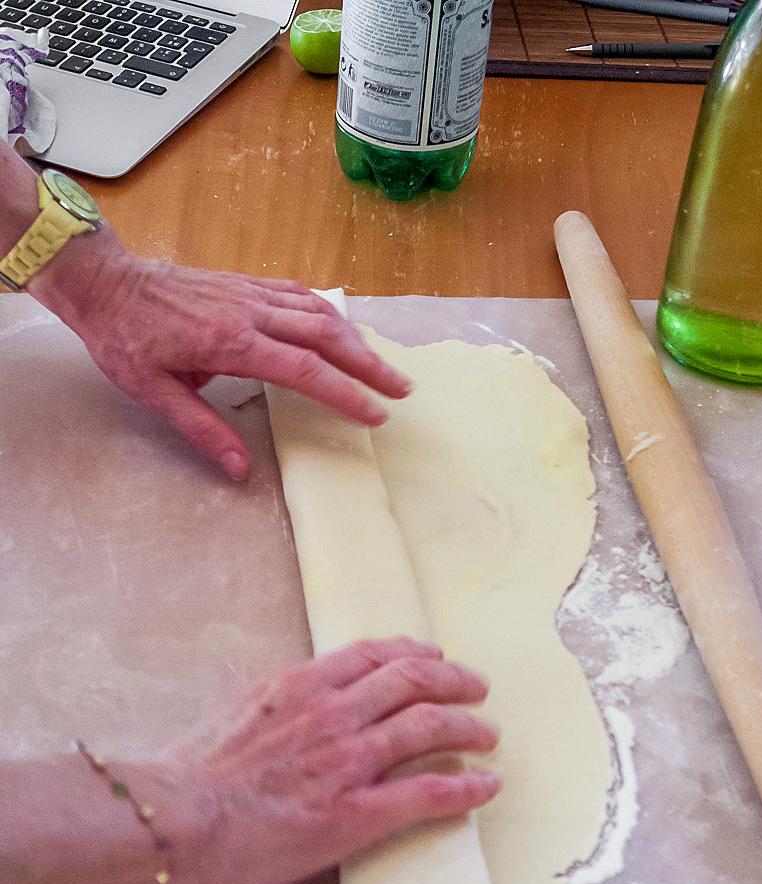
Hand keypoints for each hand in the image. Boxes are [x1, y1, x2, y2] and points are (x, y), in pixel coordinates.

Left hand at [29, 227, 409, 480]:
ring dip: (356, 339)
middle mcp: (250, 314)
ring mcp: (250, 294)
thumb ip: (202, 430)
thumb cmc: (124, 339)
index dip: (345, 393)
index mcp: (231, 344)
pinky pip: (299, 295)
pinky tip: (341, 328)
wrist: (105, 282)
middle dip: (369, 365)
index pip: (304, 370)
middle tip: (402, 388)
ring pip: (319, 312)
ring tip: (383, 364)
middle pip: (326, 336)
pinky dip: (328, 312)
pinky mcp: (246, 284)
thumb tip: (241, 469)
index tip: (374, 413)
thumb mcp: (153, 394)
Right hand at [166, 638, 500, 883]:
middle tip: (477, 690)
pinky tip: (487, 786)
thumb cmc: (191, 773)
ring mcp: (349, 761)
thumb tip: (304, 699)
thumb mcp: (239, 710)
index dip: (415, 653)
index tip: (435, 658)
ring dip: (470, 729)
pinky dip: (467, 786)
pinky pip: (429, 791)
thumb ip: (281, 701)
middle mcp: (334, 712)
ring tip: (489, 736)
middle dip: (455, 682)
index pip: (375, 654)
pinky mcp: (357, 813)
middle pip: (415, 682)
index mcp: (302, 684)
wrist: (175, 819)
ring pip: (431, 728)